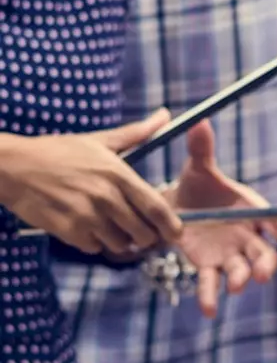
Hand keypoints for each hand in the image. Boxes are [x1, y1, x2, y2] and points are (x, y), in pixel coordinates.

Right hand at [0, 110, 181, 254]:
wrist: (12, 165)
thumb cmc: (57, 152)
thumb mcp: (99, 140)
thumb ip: (136, 133)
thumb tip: (166, 115)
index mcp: (118, 174)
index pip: (157, 209)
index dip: (171, 227)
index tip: (175, 233)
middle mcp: (106, 196)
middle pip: (143, 234)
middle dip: (144, 237)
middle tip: (136, 231)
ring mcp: (87, 214)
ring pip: (120, 245)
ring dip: (117, 240)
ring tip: (107, 225)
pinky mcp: (68, 230)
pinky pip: (94, 247)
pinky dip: (92, 242)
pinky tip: (83, 226)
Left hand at [165, 121, 276, 317]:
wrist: (175, 205)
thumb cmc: (198, 185)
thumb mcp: (198, 167)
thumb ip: (201, 149)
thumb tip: (200, 122)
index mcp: (253, 211)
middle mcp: (248, 237)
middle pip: (265, 255)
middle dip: (267, 265)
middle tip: (263, 273)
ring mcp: (230, 256)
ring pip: (242, 271)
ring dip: (241, 280)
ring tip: (236, 286)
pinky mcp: (208, 267)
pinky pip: (211, 284)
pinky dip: (210, 298)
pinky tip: (208, 311)